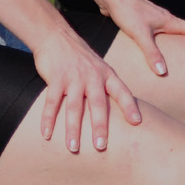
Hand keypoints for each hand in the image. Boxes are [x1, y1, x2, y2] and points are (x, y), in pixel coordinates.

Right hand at [31, 26, 140, 153]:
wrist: (57, 37)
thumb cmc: (81, 58)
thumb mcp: (99, 68)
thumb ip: (106, 88)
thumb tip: (118, 111)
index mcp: (107, 74)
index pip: (122, 91)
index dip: (130, 106)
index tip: (137, 122)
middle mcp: (93, 76)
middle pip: (98, 104)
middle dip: (100, 126)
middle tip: (101, 146)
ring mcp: (74, 77)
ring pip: (74, 106)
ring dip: (73, 129)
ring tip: (73, 147)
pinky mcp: (55, 78)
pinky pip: (52, 102)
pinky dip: (48, 119)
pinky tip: (46, 134)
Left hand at [96, 0, 184, 75]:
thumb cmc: (127, 11)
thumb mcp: (140, 34)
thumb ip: (152, 53)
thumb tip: (163, 72)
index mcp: (169, 21)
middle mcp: (164, 18)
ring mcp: (154, 18)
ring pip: (174, 30)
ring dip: (184, 38)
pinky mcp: (142, 20)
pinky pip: (160, 31)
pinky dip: (166, 39)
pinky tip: (158, 45)